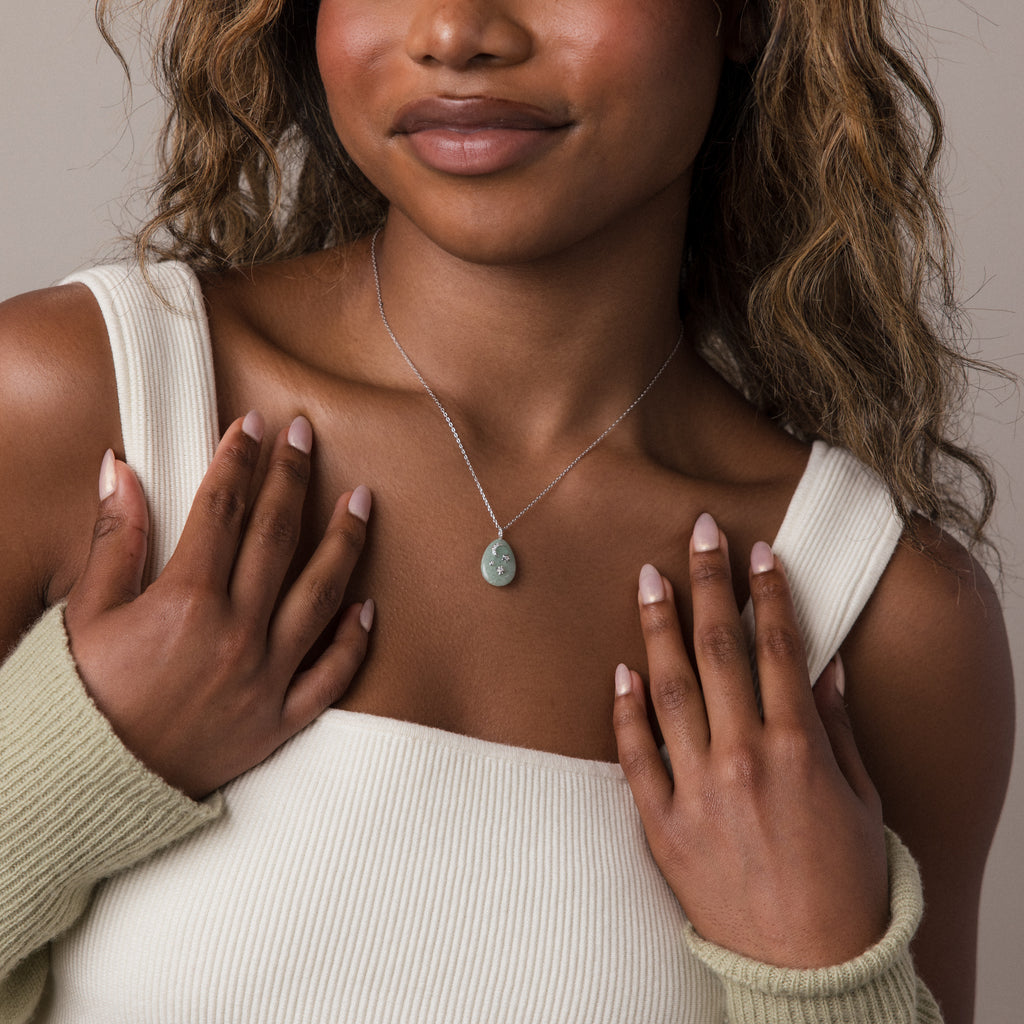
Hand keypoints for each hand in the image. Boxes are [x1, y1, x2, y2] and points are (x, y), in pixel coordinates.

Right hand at [64, 412, 372, 799]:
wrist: (89, 788)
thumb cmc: (81, 699)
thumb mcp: (86, 614)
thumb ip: (114, 538)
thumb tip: (122, 468)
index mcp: (186, 601)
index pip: (223, 509)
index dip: (240, 460)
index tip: (254, 426)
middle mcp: (237, 632)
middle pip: (277, 537)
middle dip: (294, 478)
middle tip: (308, 436)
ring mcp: (266, 677)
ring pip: (321, 595)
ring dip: (344, 543)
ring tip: (362, 501)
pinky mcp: (281, 719)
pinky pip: (332, 675)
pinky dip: (354, 640)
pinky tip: (368, 606)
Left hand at [612, 513, 888, 967]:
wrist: (810, 970)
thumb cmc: (846, 883)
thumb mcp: (861, 800)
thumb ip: (837, 728)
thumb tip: (825, 666)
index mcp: (798, 748)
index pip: (779, 648)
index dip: (769, 592)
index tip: (758, 551)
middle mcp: (743, 758)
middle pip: (719, 649)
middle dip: (708, 583)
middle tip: (696, 532)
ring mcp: (697, 790)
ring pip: (669, 687)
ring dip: (657, 626)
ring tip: (648, 579)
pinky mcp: (661, 825)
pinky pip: (634, 755)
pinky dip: (625, 709)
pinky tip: (621, 668)